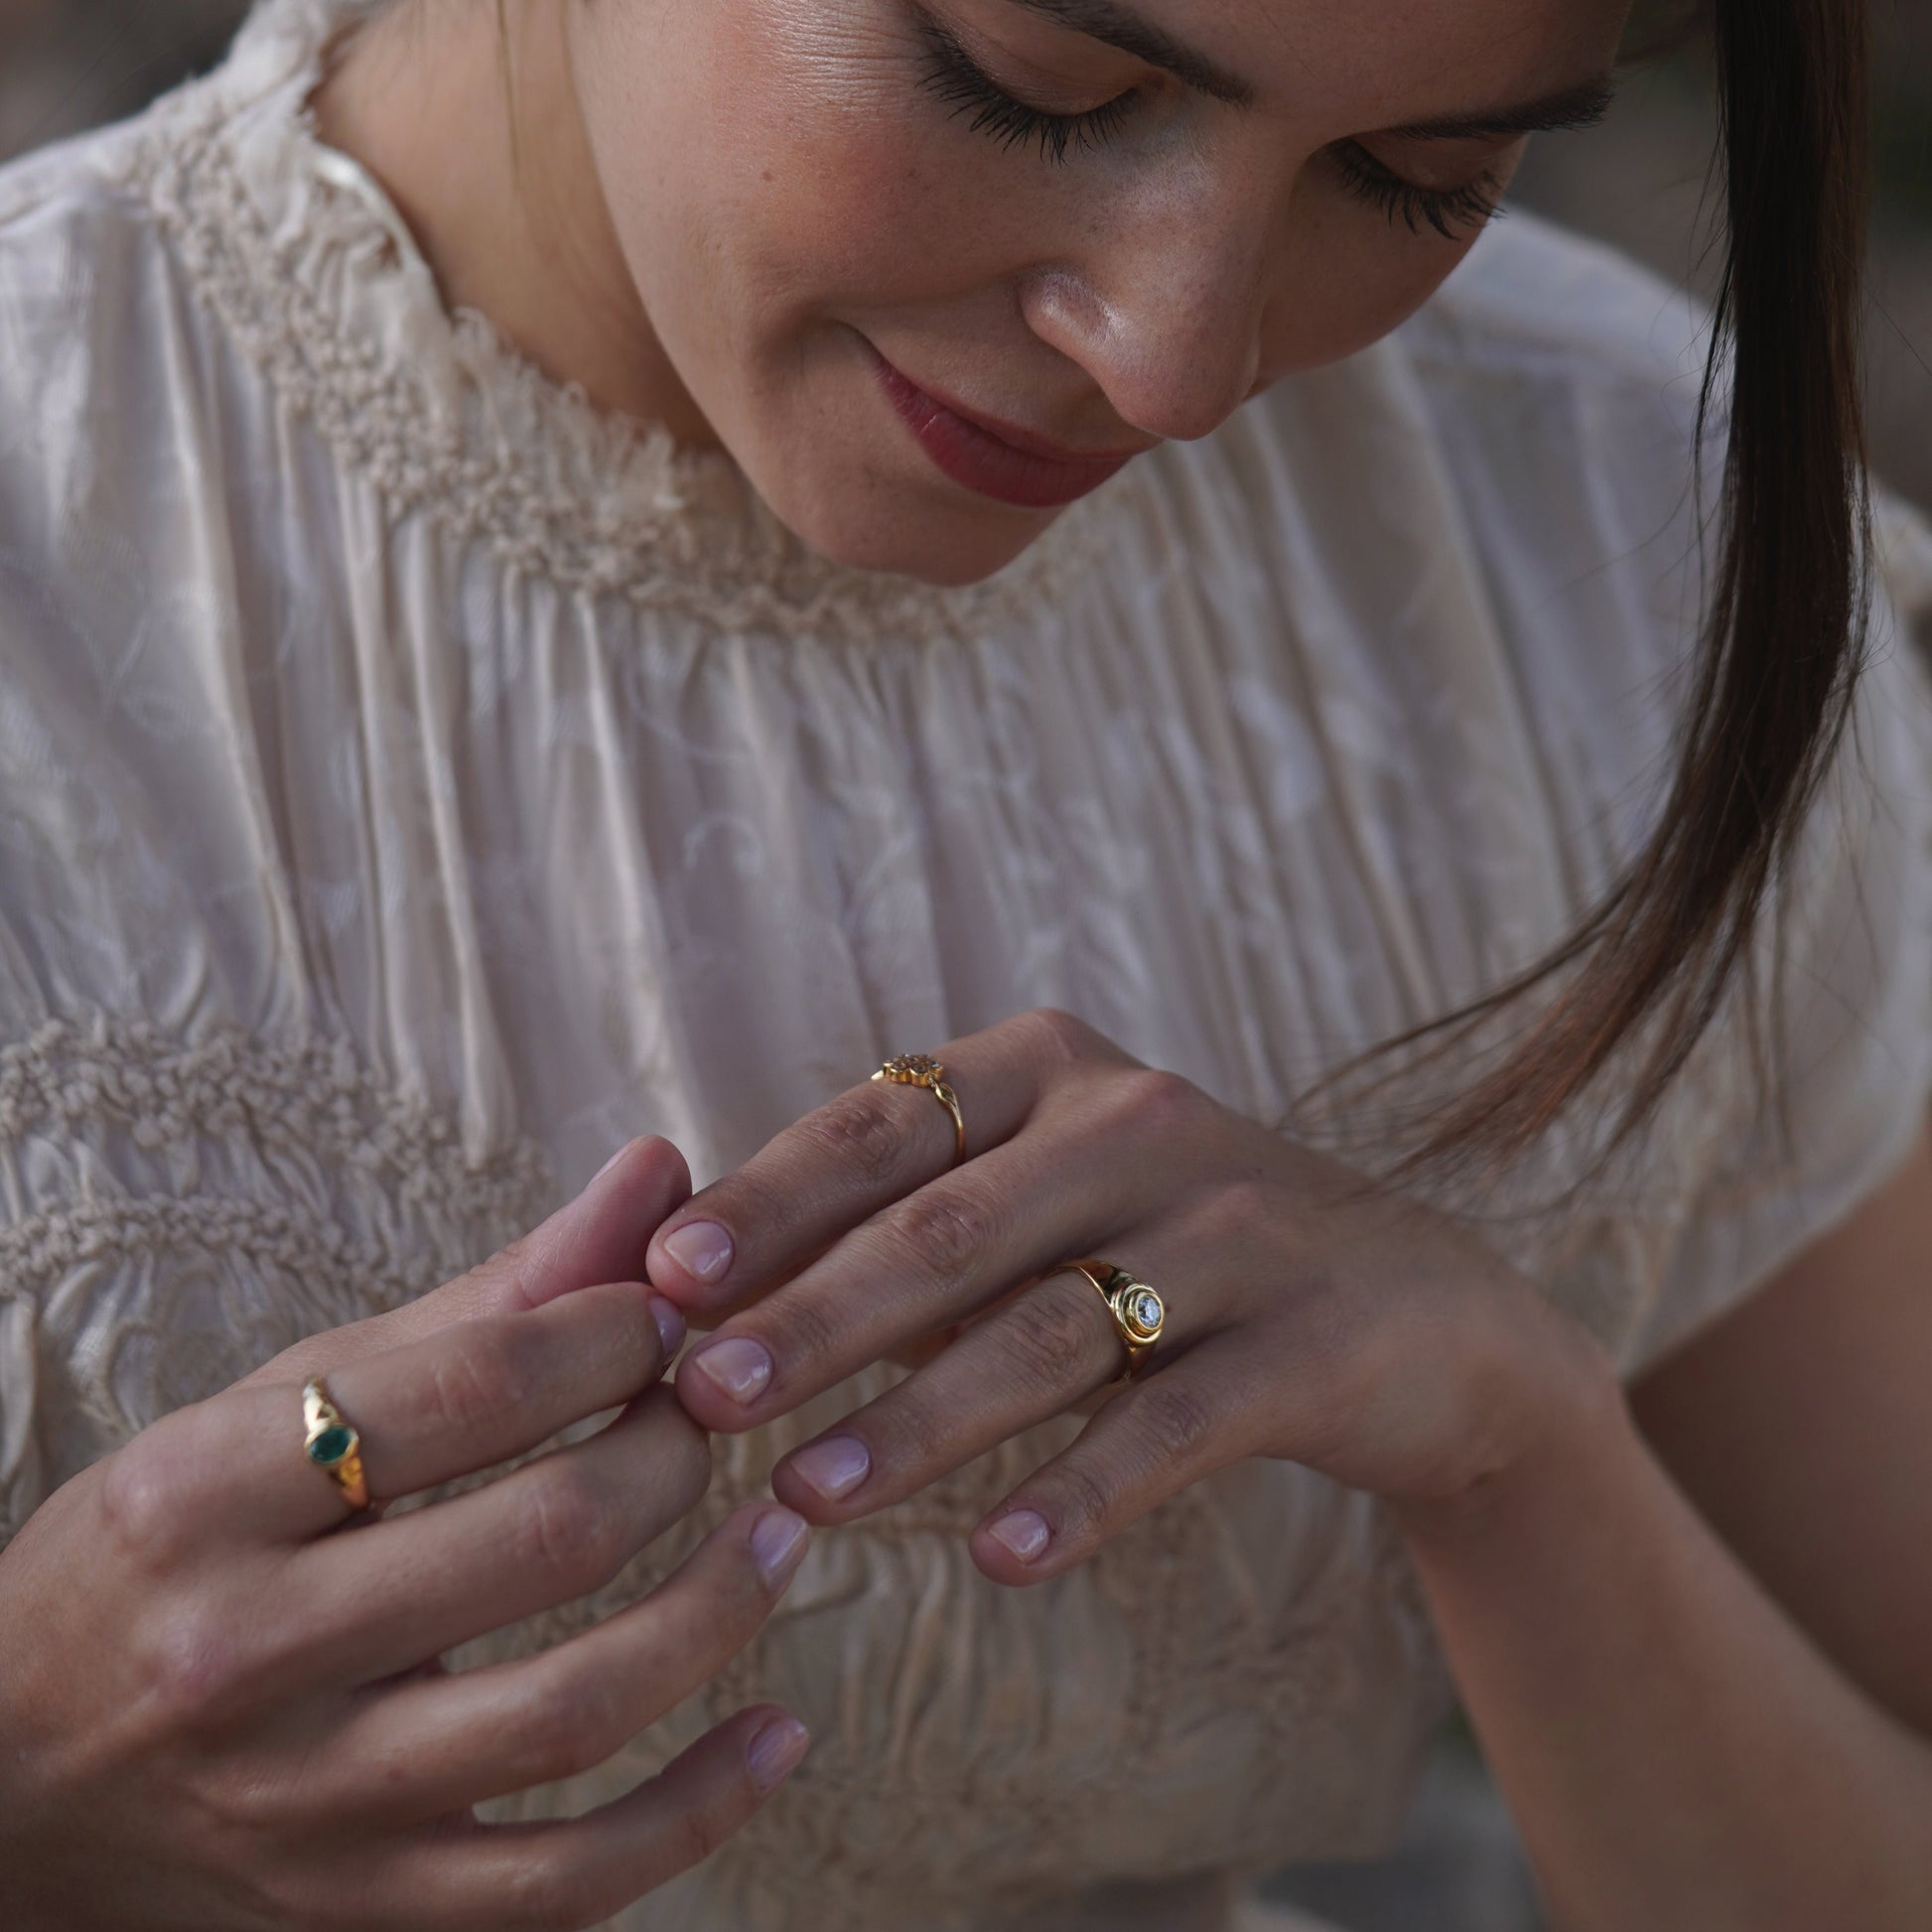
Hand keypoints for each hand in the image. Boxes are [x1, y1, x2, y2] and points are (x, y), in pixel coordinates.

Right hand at [0, 1139, 812, 1931]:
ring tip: (784, 1526)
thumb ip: (488, 1295)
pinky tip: (779, 1730)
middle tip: (713, 1408)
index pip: (473, 1385)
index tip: (664, 1314)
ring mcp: (309, 1802)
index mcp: (209, 1492)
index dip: (615, 1332)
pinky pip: (567, 1886)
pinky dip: (699, 1811)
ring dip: (721, 1607)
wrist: (7, 1781)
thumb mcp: (281, 1401)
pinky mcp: (363, 1910)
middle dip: (676, 1449)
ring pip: (575, 1710)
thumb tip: (661, 1172)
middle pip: (548, 1537)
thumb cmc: (166, 1551)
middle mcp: (248, 1650)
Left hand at [648, 1011, 1613, 1582]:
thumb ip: (904, 1223)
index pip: (884, 1122)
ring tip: (811, 1495)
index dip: (769, 1200)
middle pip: (955, 1223)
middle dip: (819, 1312)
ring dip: (922, 1417)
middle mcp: (1142, 1122)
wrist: (1414, 1312)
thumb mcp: (1045, 1201)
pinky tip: (999, 1560)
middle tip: (702, 1395)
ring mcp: (1237, 1227)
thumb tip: (695, 1288)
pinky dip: (1085, 1491)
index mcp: (1051, 1070)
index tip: (661, 1281)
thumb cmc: (1169, 1251)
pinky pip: (1177, 1424)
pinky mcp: (1310, 1339)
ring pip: (1052, 1327)